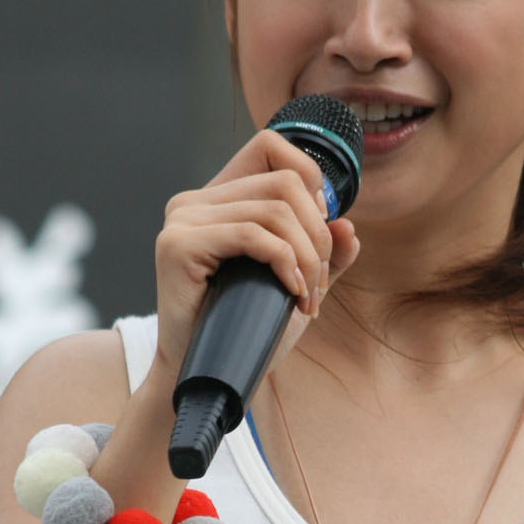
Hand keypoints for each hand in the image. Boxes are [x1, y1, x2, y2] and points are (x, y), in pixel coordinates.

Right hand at [153, 129, 359, 378]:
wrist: (209, 375)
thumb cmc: (246, 332)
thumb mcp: (296, 286)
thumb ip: (323, 255)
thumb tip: (347, 226)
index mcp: (217, 199)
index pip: (270, 148)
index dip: (310, 180)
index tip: (319, 232)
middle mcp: (195, 201)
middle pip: (284, 182)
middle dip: (317, 234)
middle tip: (317, 282)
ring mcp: (182, 220)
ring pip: (274, 210)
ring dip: (306, 258)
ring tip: (306, 297)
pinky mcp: (177, 245)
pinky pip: (252, 235)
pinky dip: (285, 262)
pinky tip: (291, 291)